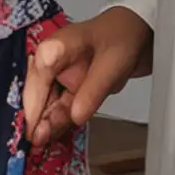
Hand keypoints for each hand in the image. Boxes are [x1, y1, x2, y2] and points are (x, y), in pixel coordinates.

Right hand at [23, 7, 152, 146]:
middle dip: (35, 114)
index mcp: (58, 45)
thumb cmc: (123, 36)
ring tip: (41, 142)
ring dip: (43, 121)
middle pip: (37, 88)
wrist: (139, 33)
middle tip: (35, 139)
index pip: (40, 70)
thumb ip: (93, 90)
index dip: (35, 97)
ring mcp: (60, 75)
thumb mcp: (112, 64)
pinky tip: (50, 136)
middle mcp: (53, 60)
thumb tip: (75, 117)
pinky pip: (59, 106)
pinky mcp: (69, 88)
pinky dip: (55, 121)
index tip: (35, 121)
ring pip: (46, 101)